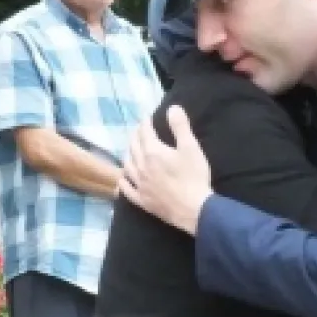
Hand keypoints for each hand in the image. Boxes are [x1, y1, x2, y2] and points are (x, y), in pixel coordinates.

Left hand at [118, 105, 212, 234]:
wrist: (193, 209)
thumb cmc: (194, 177)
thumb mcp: (191, 148)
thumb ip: (180, 127)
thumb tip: (172, 108)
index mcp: (153, 152)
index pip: (145, 133)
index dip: (145, 123)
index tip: (146, 118)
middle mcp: (141, 167)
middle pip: (134, 147)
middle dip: (136, 136)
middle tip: (139, 131)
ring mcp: (140, 185)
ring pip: (128, 166)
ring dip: (128, 155)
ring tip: (131, 151)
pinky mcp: (142, 201)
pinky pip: (127, 190)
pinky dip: (123, 182)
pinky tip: (122, 179)